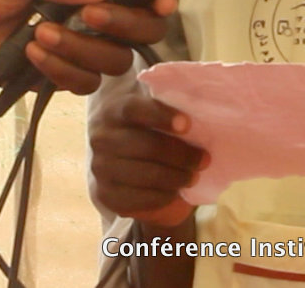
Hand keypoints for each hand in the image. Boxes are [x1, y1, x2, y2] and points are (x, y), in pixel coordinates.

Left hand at [0, 0, 176, 90]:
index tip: (161, 3)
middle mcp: (92, 12)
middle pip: (141, 29)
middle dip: (124, 25)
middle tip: (88, 17)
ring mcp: (78, 46)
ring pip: (114, 61)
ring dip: (81, 50)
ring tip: (40, 34)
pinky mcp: (58, 75)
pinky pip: (83, 84)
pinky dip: (61, 71)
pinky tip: (31, 54)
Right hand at [89, 86, 206, 226]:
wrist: (123, 163)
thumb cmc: (150, 131)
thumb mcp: (156, 114)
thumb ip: (172, 106)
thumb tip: (204, 108)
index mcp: (116, 109)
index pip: (135, 109)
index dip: (161, 116)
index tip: (188, 124)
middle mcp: (102, 137)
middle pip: (147, 146)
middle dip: (181, 155)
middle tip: (204, 159)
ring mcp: (99, 166)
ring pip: (146, 174)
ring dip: (176, 177)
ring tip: (193, 177)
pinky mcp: (104, 193)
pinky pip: (138, 198)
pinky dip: (162, 196)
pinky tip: (175, 191)